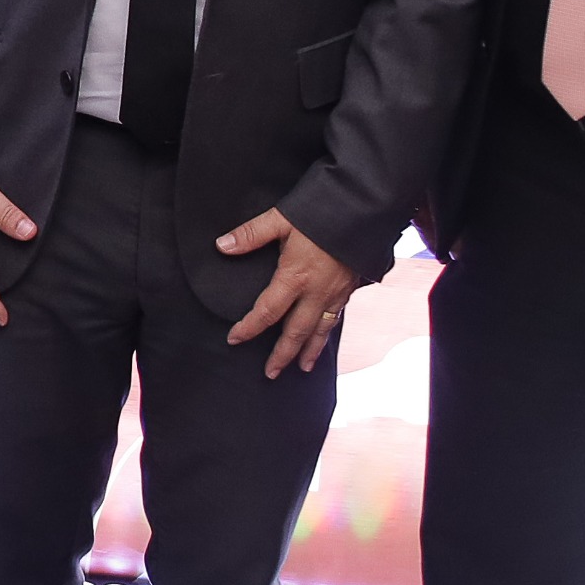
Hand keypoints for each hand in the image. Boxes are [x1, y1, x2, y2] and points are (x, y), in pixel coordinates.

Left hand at [217, 209, 361, 378]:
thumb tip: (221, 246)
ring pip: (320, 330)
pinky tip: (324, 338)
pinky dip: (328, 333)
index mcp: (294, 277)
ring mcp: (335, 293)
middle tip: (271, 373)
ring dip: (309, 352)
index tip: (234, 339)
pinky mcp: (349, 288)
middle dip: (282, 355)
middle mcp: (316, 292)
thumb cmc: (320, 213)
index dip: (249, 327)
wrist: (363, 211)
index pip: (267, 312)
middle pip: (295, 332)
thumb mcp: (281, 219)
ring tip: (302, 368)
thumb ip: (251, 234)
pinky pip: (336, 318)